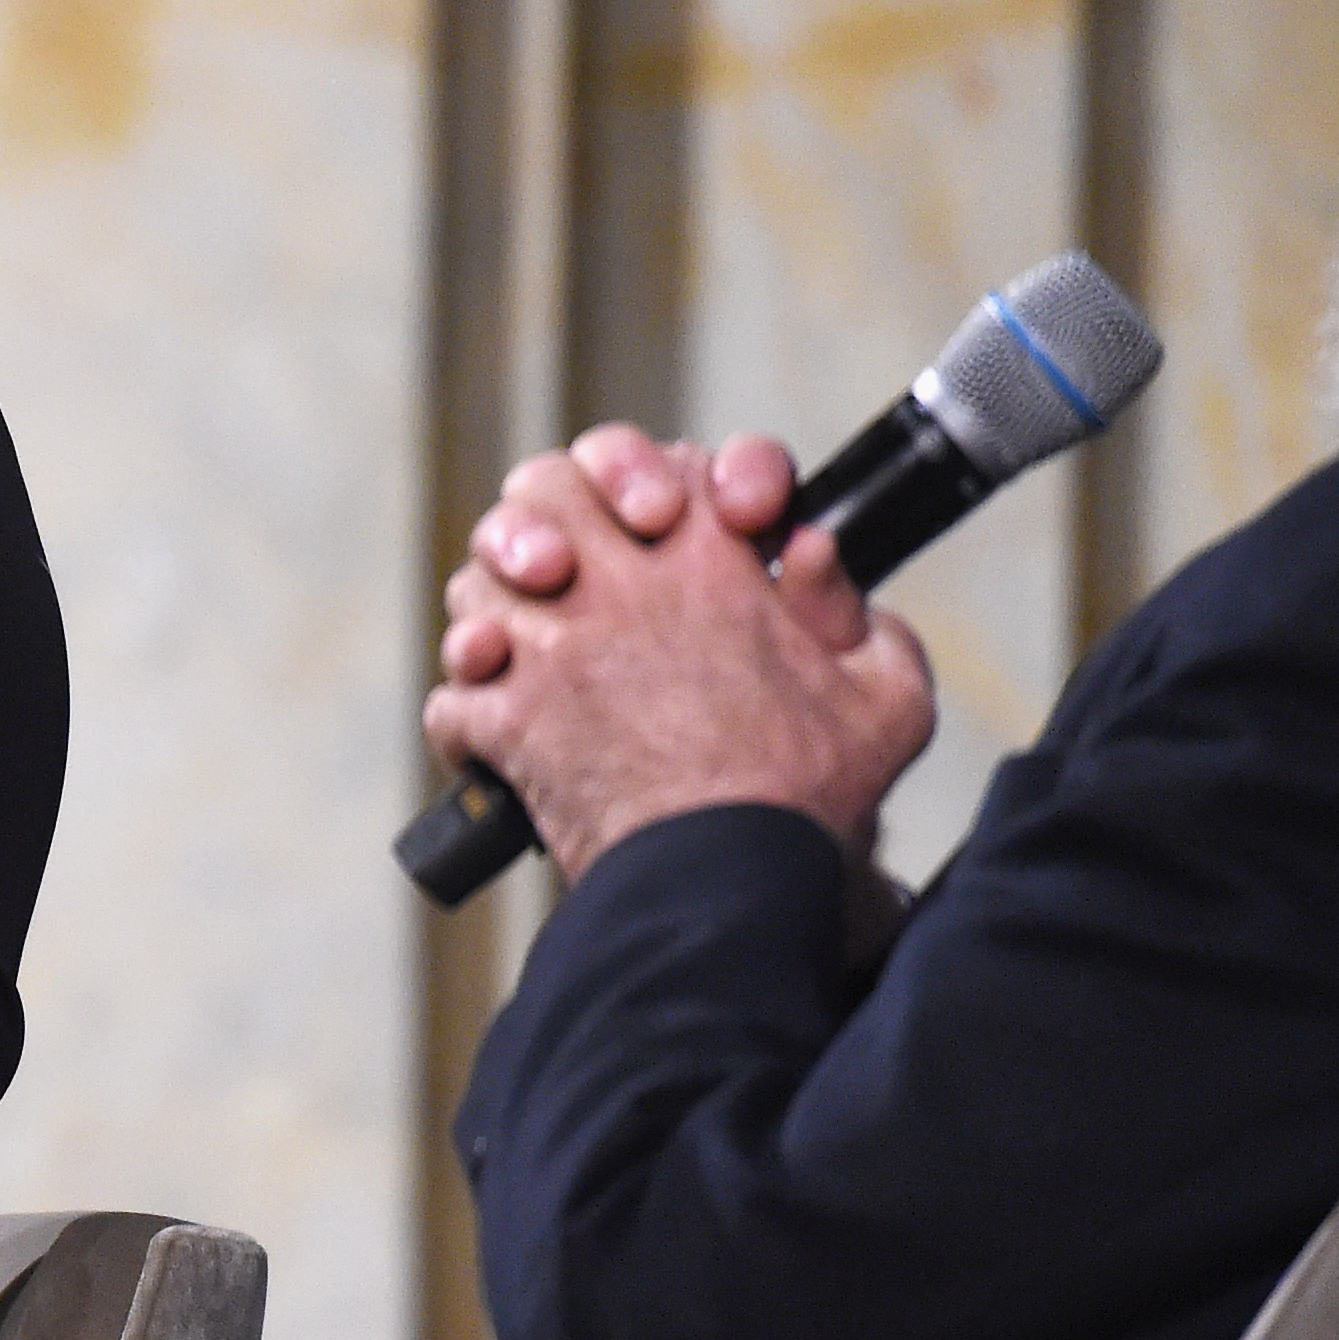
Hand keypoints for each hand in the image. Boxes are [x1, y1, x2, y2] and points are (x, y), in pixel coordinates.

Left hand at [423, 426, 932, 877]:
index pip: (667, 461)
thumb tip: (814, 558)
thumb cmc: (809, 793)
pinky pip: (453, 693)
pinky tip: (500, 723)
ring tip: (528, 642)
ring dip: (494, 610)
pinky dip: (466, 707)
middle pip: (544, 489)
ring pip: (476, 584)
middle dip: (545, 513)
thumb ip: (858, 615)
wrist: (731, 879)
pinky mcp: (508, 719)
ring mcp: (551, 650)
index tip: (675, 519)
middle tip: (564, 560)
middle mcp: (618, 589)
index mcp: (711, 563)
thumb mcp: (885, 693)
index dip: (664, 474)